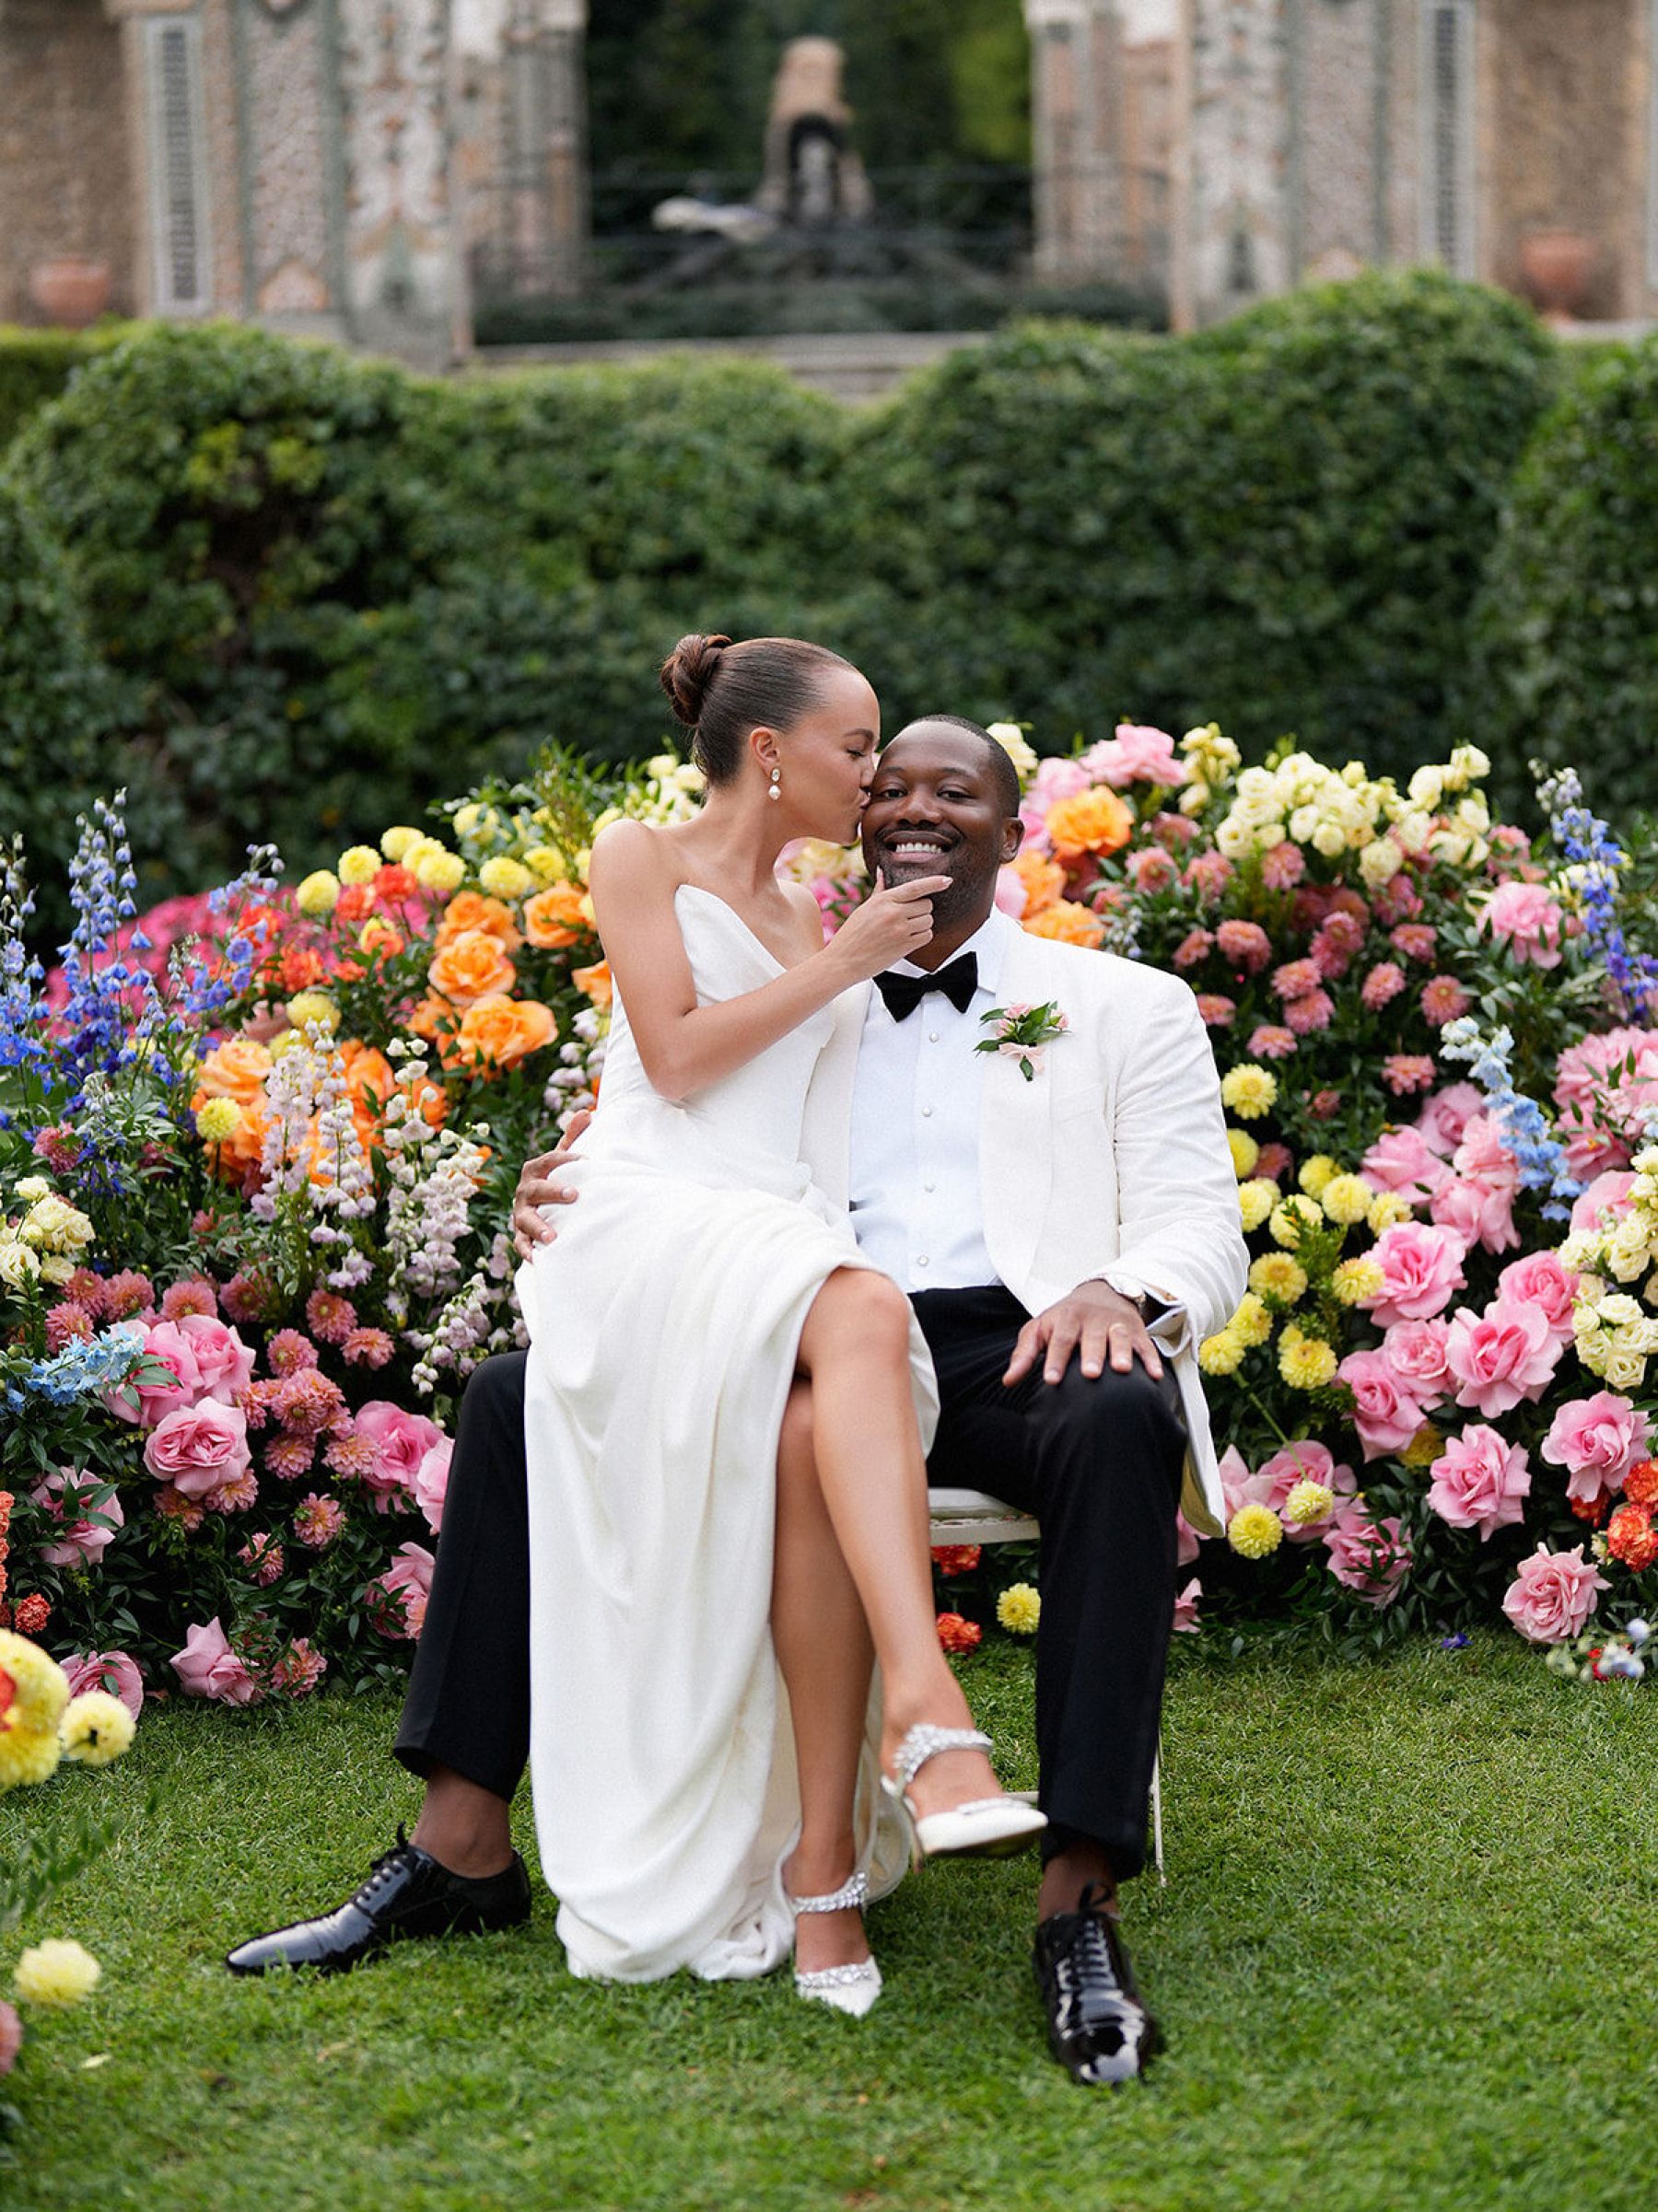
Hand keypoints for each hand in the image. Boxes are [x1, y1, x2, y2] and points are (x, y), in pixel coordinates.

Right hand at [510, 1111, 590, 1261]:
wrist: (540, 1206)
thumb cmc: (557, 1179)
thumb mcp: (564, 1158)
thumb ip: (573, 1137)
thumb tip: (586, 1112)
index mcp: (536, 1169)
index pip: (550, 1160)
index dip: (566, 1159)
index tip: (587, 1161)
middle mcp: (525, 1191)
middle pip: (536, 1189)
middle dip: (553, 1192)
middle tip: (574, 1195)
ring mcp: (521, 1213)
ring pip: (526, 1219)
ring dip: (538, 1227)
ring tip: (553, 1236)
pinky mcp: (521, 1235)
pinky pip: (521, 1244)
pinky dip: (527, 1251)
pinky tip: (538, 1259)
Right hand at [827, 871, 952, 981]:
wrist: (844, 961)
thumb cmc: (852, 935)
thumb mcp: (864, 908)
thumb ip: (879, 891)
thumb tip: (882, 872)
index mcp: (883, 900)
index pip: (915, 887)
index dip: (934, 883)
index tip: (947, 880)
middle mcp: (893, 913)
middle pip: (926, 904)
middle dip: (921, 910)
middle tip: (907, 917)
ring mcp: (900, 929)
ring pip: (929, 920)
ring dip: (923, 924)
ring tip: (905, 929)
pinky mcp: (905, 946)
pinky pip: (927, 935)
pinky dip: (922, 936)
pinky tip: (909, 938)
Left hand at [1002, 1281, 1162, 1387]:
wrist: (1100, 1292)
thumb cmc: (1064, 1319)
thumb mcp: (1040, 1328)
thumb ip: (1024, 1354)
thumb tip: (1008, 1380)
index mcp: (1067, 1318)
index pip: (1060, 1339)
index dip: (1055, 1359)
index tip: (1051, 1379)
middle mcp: (1092, 1319)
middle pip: (1092, 1337)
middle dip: (1092, 1355)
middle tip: (1090, 1374)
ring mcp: (1116, 1323)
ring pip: (1120, 1337)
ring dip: (1122, 1352)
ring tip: (1122, 1370)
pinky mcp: (1136, 1330)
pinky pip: (1145, 1344)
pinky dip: (1151, 1359)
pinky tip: (1153, 1375)